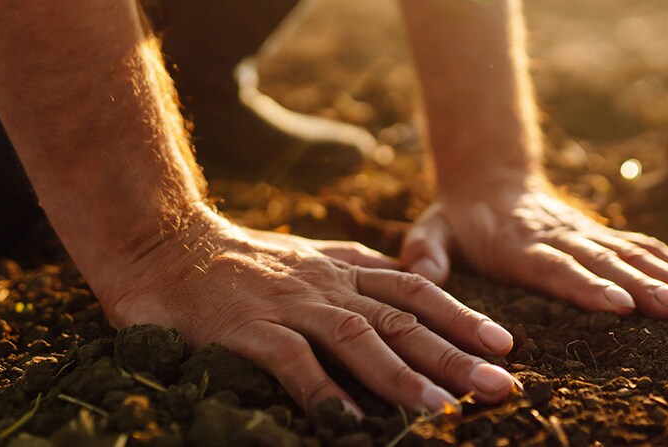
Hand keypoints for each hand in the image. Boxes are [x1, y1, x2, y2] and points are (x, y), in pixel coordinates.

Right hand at [94, 210, 518, 416]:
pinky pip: (292, 363)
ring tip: (443, 410)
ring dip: (402, 376)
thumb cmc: (235, 260)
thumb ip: (352, 271)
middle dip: (456, 353)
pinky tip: (350, 425)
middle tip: (500, 385)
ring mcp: (287, 304)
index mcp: (340, 268)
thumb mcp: (306, 257)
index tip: (504, 343)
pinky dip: (323, 392)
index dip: (462, 316)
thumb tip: (404, 290)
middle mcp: (324, 285)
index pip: (415, 289)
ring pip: (357, 338)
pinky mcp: (247, 328)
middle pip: (402, 318)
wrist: (163, 243)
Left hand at [400, 178, 667, 319]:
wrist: (489, 181)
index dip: (587, 286)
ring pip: (634, 255)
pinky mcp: (602, 236)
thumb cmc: (458, 220)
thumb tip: (421, 271)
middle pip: (605, 263)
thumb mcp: (430, 230)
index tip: (619, 305)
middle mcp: (560, 238)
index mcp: (519, 244)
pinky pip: (645, 249)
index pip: (555, 267)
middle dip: (645, 286)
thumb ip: (426, 251)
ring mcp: (586, 235)